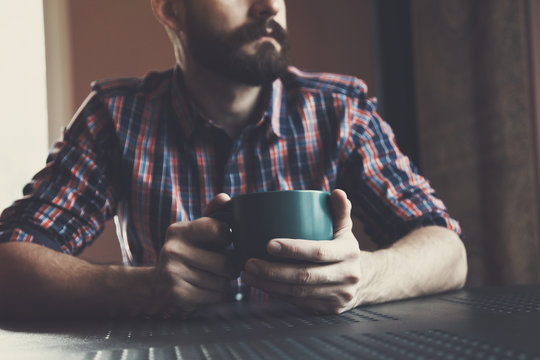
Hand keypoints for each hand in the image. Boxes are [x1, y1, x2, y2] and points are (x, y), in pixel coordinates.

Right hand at [148, 193, 237, 317]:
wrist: (157, 285)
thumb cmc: (186, 253)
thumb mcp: (195, 232)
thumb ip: (212, 214)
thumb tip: (226, 198)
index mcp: (178, 230)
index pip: (218, 229)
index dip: (229, 238)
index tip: (226, 242)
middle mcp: (172, 249)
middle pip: (225, 262)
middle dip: (232, 267)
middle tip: (227, 267)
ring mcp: (172, 273)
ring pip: (222, 282)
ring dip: (224, 283)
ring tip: (214, 278)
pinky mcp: (177, 294)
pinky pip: (215, 296)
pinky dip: (217, 295)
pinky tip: (206, 290)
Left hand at [242, 189, 368, 313]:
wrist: (366, 280)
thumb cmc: (345, 249)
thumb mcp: (345, 229)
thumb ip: (339, 210)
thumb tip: (337, 192)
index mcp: (348, 252)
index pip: (317, 251)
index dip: (292, 249)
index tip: (268, 244)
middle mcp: (346, 276)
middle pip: (304, 276)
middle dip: (272, 271)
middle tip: (249, 263)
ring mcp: (338, 296)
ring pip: (298, 293)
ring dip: (269, 285)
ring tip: (249, 275)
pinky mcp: (329, 310)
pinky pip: (299, 304)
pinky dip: (277, 295)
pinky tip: (262, 286)